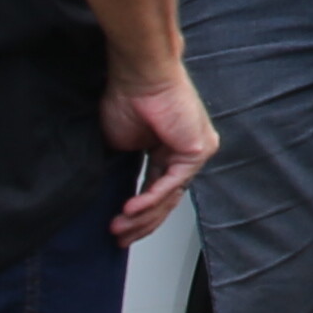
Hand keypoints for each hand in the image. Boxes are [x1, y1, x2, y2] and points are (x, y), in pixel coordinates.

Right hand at [102, 59, 218, 239]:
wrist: (138, 76)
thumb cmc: (127, 99)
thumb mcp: (121, 144)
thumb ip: (124, 168)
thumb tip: (114, 193)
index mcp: (168, 150)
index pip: (157, 192)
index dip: (138, 215)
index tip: (119, 229)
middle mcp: (185, 153)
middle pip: (166, 200)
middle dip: (140, 224)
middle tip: (119, 237)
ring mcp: (195, 152)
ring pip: (169, 197)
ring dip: (141, 216)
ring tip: (119, 227)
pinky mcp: (198, 149)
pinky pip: (173, 183)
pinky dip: (150, 199)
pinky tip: (131, 210)